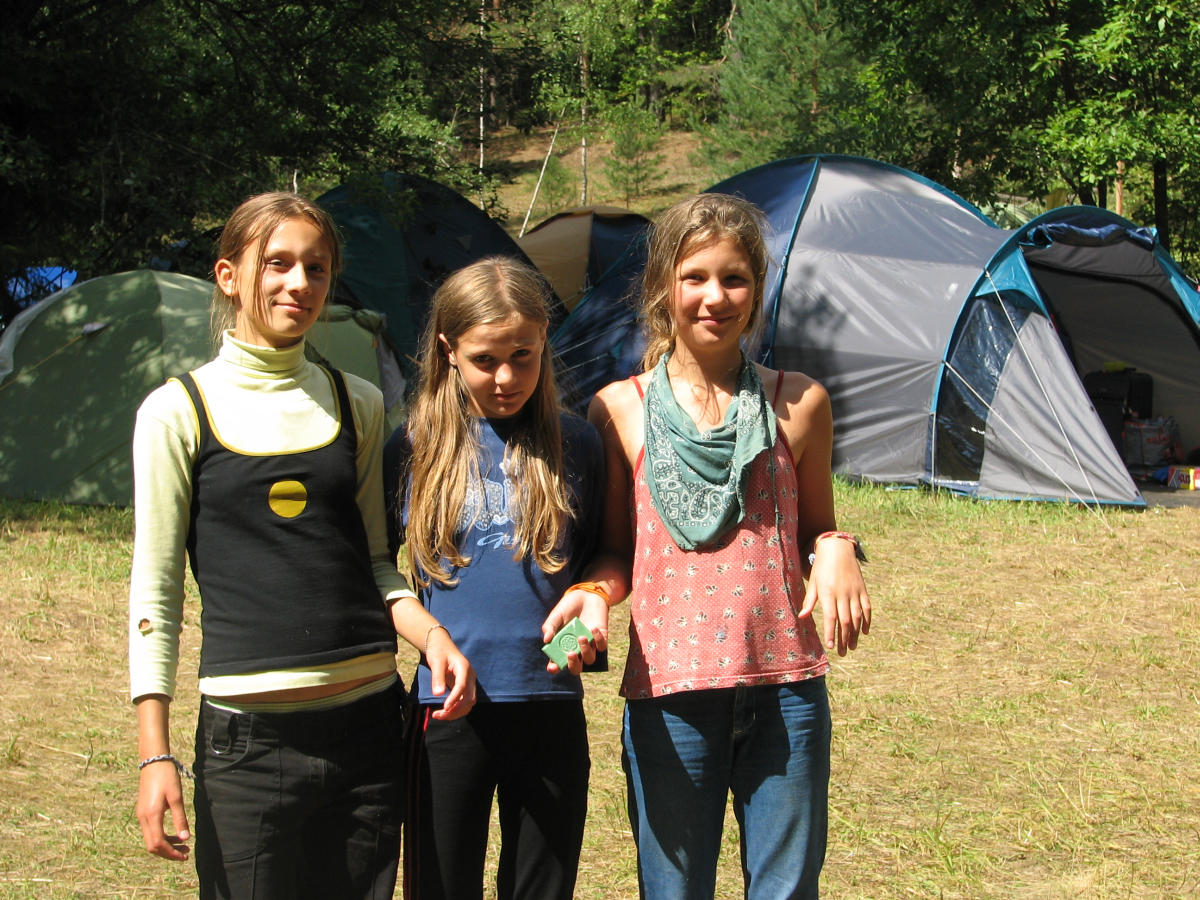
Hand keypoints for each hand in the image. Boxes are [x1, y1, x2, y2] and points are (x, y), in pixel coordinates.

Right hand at [136, 759, 189, 860]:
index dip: (171, 853)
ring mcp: (142, 816)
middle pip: (153, 846)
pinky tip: (175, 834)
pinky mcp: (143, 812)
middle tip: (186, 852)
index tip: (185, 855)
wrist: (153, 762)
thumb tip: (185, 838)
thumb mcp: (176, 797)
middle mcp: (143, 818)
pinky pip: (151, 831)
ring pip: (151, 839)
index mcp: (151, 816)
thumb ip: (180, 818)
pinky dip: (162, 837)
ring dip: (166, 845)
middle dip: (169, 853)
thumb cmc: (167, 777)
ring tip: (184, 844)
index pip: (158, 844)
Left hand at [425, 628, 476, 719]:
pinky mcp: (465, 687)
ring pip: (468, 703)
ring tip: (438, 715)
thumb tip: (437, 695)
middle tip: (437, 715)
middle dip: (455, 710)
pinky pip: (464, 702)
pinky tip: (444, 711)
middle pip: (469, 698)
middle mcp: (470, 676)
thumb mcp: (436, 661)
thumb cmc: (438, 651)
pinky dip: (456, 709)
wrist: (442, 645)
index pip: (462, 686)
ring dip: (456, 712)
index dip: (454, 698)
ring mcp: (469, 682)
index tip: (444, 708)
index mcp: (464, 667)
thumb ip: (437, 677)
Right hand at [540, 586, 609, 674]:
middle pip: (576, 668)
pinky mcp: (601, 638)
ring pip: (589, 659)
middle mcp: (576, 649)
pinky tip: (593, 628)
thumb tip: (546, 640)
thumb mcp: (556, 615)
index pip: (558, 663)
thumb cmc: (568, 607)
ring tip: (581, 637)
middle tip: (570, 654)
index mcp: (562, 647)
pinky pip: (601, 646)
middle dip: (573, 665)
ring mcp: (589, 645)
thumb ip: (550, 627)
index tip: (552, 667)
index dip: (554, 668)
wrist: (586, 594)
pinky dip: (598, 639)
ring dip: (585, 651)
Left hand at [801, 540, 870, 656]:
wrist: (838, 548)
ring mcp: (855, 591)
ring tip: (852, 647)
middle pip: (845, 620)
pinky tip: (864, 632)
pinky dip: (867, 620)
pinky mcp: (863, 589)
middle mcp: (843, 593)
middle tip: (842, 653)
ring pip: (858, 616)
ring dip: (855, 633)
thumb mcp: (813, 582)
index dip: (831, 632)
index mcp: (828, 592)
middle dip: (843, 638)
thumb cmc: (821, 567)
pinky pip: (867, 607)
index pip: (831, 617)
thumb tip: (802, 617)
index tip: (829, 646)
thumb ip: (809, 601)